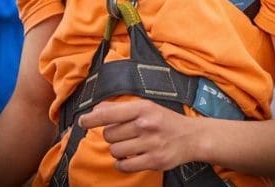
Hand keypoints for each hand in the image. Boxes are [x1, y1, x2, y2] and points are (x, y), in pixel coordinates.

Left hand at [78, 99, 198, 172]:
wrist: (192, 137)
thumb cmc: (166, 121)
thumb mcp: (147, 108)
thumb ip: (121, 108)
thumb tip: (96, 109)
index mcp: (144, 109)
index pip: (109, 113)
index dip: (92, 118)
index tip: (82, 121)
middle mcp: (146, 125)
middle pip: (109, 134)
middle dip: (113, 136)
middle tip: (127, 134)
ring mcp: (150, 144)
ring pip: (115, 151)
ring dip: (119, 150)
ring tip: (132, 146)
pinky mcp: (153, 161)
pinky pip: (123, 166)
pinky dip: (123, 163)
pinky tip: (133, 157)